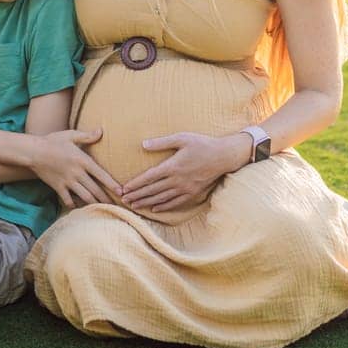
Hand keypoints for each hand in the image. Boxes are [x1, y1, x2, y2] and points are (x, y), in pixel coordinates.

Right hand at [29, 130, 120, 208]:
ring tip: (103, 208)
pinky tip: (79, 207)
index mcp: (82, 160)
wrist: (33, 151)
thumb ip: (87, 136)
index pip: (101, 174)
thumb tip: (101, 131)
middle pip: (95, 189)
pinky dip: (74, 205)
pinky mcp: (58, 187)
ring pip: (85, 196)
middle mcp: (76, 173)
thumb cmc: (52, 141)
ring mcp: (67, 181)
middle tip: (115, 205)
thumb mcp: (70, 135)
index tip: (121, 192)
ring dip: (94, 203)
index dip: (112, 184)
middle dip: (106, 198)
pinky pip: (68, 200)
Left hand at [118, 132, 247, 213]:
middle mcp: (177, 180)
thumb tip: (143, 144)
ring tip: (134, 206)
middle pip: (152, 190)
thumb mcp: (182, 138)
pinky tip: (154, 209)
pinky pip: (175, 203)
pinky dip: (164, 206)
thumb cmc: (202, 144)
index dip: (135, 184)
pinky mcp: (193, 193)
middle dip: (137, 196)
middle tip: (123, 200)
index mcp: (172, 166)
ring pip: (161, 198)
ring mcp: (185, 188)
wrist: (224, 156)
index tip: (123, 189)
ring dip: (146, 202)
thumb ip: (161, 142)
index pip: (149, 177)